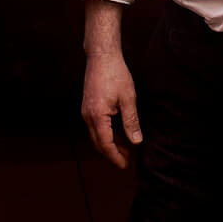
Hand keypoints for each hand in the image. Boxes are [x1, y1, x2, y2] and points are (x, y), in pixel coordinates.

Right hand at [80, 48, 143, 169]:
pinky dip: (106, 134)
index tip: (125, 165)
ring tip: (126, 149)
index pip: (105, 144)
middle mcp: (88, 116)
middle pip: (98, 143)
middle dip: (112, 154)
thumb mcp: (128, 98)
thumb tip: (136, 142)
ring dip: (110, 144)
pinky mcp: (88, 107)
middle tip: (127, 161)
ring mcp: (86, 111)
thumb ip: (131, 122)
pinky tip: (118, 134)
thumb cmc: (115, 74)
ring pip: (96, 136)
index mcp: (97, 116)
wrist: (101, 56)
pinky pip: (96, 127)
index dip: (115, 157)